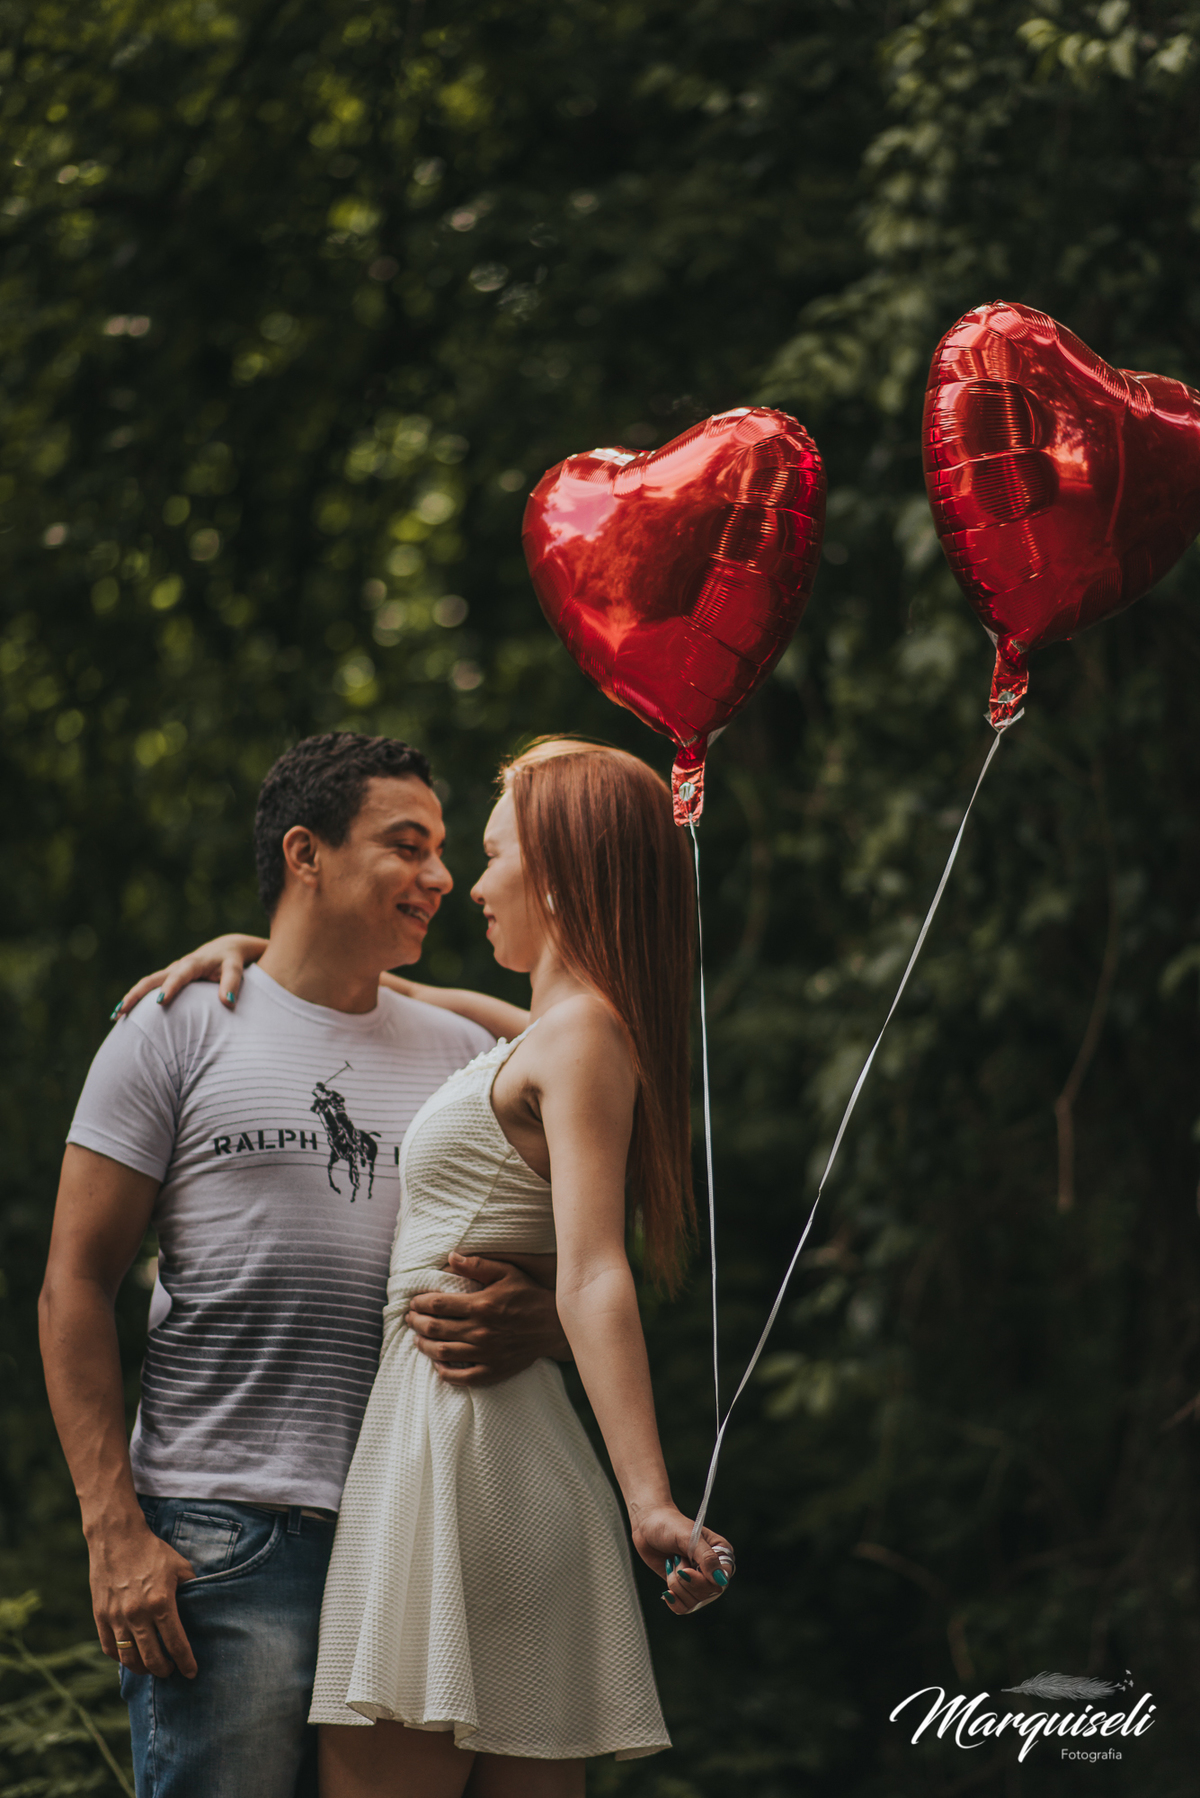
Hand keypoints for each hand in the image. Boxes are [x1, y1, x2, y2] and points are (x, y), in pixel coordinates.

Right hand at [88, 1514, 196, 1678]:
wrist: (117, 1538)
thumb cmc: (153, 1551)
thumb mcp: (180, 1566)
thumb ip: (191, 1590)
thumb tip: (200, 1609)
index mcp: (161, 1602)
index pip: (176, 1643)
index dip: (185, 1662)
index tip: (191, 1672)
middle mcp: (137, 1614)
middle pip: (152, 1658)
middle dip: (164, 1670)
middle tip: (171, 1671)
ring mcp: (116, 1617)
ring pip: (129, 1659)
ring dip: (143, 1669)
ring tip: (152, 1667)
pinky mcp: (100, 1616)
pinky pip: (109, 1649)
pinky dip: (121, 1659)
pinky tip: (131, 1656)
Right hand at [111, 933, 267, 1018]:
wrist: (228, 947)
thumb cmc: (233, 960)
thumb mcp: (236, 968)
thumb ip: (232, 983)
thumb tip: (228, 1002)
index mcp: (193, 964)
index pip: (179, 976)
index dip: (170, 987)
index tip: (161, 1001)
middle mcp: (178, 967)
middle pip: (152, 980)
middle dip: (136, 995)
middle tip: (121, 1011)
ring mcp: (171, 972)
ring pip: (147, 984)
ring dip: (131, 998)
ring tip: (116, 1016)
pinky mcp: (169, 978)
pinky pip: (150, 988)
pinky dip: (137, 999)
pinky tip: (127, 1014)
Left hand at [405, 1252, 569, 1385]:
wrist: (554, 1326)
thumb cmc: (529, 1295)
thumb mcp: (507, 1272)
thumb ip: (478, 1264)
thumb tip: (451, 1256)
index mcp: (481, 1305)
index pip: (438, 1305)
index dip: (420, 1303)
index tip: (414, 1302)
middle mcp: (480, 1330)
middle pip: (435, 1328)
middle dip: (416, 1323)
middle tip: (410, 1319)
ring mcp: (485, 1353)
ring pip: (442, 1352)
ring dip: (424, 1345)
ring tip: (418, 1339)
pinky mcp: (492, 1370)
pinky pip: (461, 1377)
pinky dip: (444, 1372)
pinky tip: (438, 1364)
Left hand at [629, 1505, 734, 1616]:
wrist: (647, 1525)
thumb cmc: (670, 1525)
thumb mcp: (689, 1537)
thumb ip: (707, 1558)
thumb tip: (721, 1581)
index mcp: (721, 1553)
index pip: (722, 1581)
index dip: (703, 1581)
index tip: (685, 1569)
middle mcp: (712, 1569)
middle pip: (707, 1593)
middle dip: (685, 1580)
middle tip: (675, 1559)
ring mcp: (698, 1580)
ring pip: (694, 1601)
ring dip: (677, 1585)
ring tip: (672, 1565)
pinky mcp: (684, 1588)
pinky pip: (685, 1607)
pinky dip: (674, 1601)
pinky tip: (667, 1591)